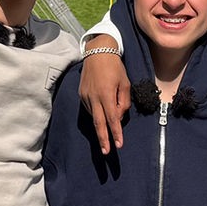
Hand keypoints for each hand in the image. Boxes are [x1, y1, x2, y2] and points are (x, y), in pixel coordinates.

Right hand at [79, 36, 128, 152]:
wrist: (97, 53)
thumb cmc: (115, 67)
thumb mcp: (125, 83)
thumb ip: (123, 102)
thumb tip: (119, 116)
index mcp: (106, 94)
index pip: (112, 118)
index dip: (116, 133)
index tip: (119, 145)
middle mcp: (94, 98)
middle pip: (98, 123)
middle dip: (103, 139)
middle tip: (107, 152)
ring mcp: (86, 97)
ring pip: (95, 116)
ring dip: (102, 124)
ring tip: (109, 129)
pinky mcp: (81, 95)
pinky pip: (91, 109)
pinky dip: (98, 113)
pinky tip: (102, 111)